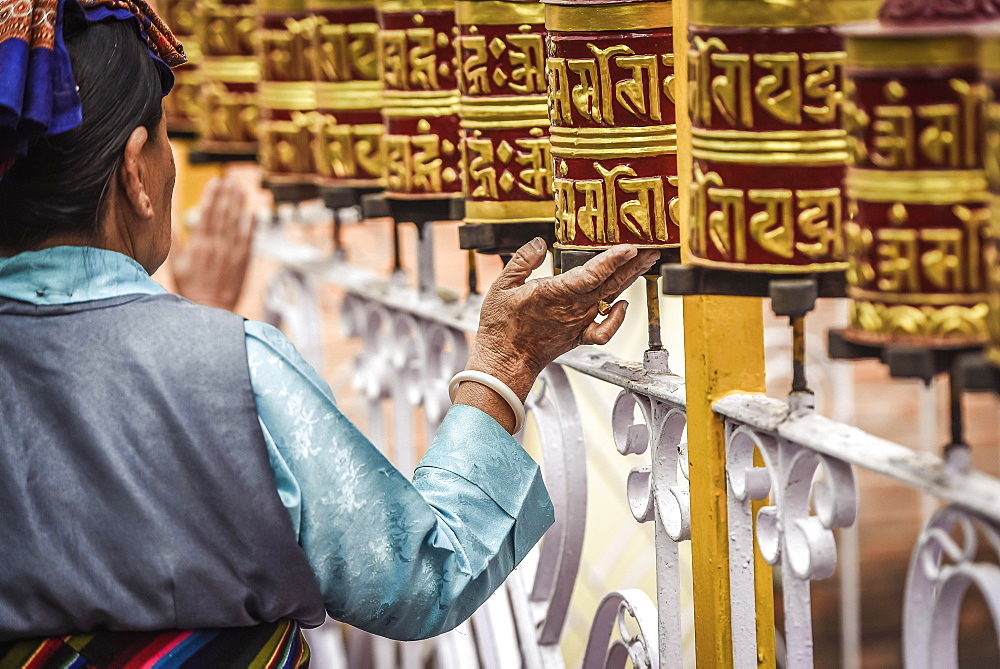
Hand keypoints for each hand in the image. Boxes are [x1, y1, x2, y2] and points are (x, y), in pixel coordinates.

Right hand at [171, 175, 256, 311]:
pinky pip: (249, 239)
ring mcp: (232, 253)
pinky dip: (252, 224)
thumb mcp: (175, 264)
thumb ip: (175, 241)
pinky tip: (253, 212)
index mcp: (198, 245)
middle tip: (229, 179)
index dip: (212, 196)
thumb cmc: (190, 287)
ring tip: (240, 189)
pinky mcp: (243, 261)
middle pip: (223, 214)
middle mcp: (216, 246)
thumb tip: (169, 221)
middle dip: (226, 194)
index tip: (215, 182)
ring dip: (239, 204)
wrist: (209, 308)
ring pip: (236, 223)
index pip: (206, 214)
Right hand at [455, 238, 657, 431]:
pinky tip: (624, 306)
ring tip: (643, 263)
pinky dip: (618, 319)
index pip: (592, 273)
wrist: (503, 363)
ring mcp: (578, 322)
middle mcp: (572, 308)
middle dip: (632, 264)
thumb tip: (540, 243)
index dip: (613, 259)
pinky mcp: (578, 336)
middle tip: (650, 247)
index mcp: (554, 292)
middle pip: (611, 282)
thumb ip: (522, 261)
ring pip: (611, 298)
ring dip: (629, 280)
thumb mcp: (501, 286)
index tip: (630, 246)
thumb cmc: (500, 328)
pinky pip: (604, 330)